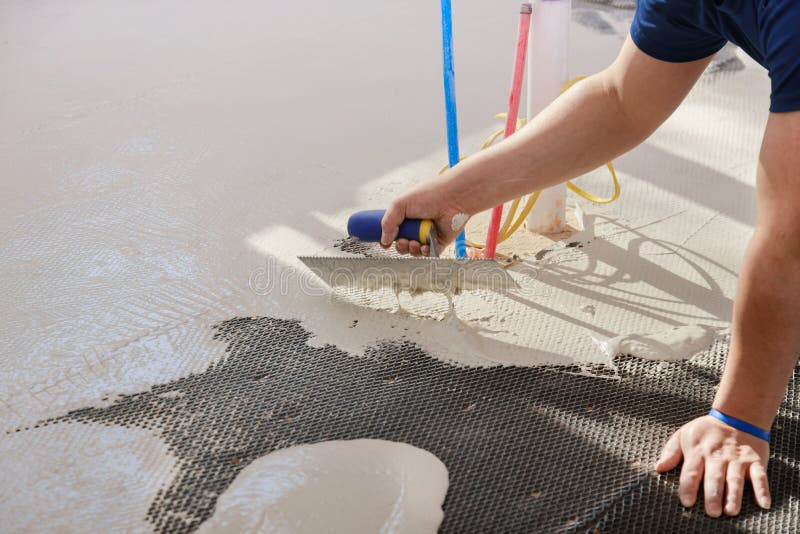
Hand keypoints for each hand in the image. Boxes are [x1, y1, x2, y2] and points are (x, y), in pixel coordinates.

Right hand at [380, 179, 469, 256]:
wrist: (453, 198)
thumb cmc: (430, 194)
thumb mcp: (400, 204)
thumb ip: (388, 222)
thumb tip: (383, 240)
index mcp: (407, 215)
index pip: (393, 230)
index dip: (389, 237)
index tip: (385, 242)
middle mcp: (417, 225)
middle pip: (402, 244)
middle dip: (400, 246)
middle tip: (402, 241)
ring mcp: (428, 234)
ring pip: (414, 250)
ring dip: (411, 250)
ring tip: (414, 243)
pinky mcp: (439, 242)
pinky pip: (429, 254)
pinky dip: (425, 253)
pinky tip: (424, 246)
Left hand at [655, 415, 770, 516]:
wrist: (737, 416)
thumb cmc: (706, 431)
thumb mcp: (683, 434)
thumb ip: (670, 452)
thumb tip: (658, 467)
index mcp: (698, 451)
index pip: (691, 471)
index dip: (688, 486)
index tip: (687, 502)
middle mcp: (717, 456)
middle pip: (714, 477)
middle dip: (713, 494)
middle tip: (711, 512)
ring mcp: (737, 459)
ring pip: (735, 478)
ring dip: (734, 495)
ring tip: (731, 511)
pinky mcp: (755, 460)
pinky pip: (760, 475)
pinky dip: (762, 489)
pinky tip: (763, 503)